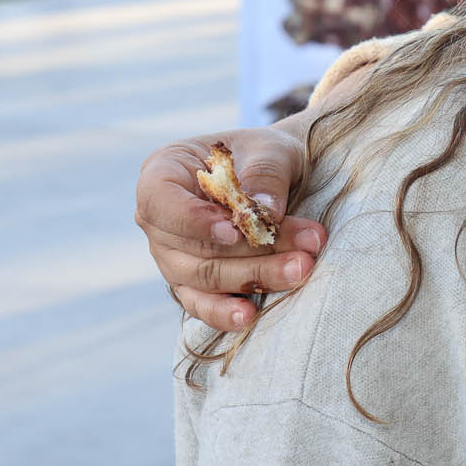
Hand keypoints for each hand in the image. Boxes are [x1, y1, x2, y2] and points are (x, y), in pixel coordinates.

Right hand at [136, 121, 323, 330]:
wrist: (278, 173)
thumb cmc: (265, 154)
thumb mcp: (270, 149)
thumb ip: (265, 173)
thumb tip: (266, 212)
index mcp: (163, 173)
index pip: (160, 203)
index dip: (194, 222)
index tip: (235, 231)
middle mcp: (159, 220)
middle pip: (193, 247)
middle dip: (252, 252)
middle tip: (306, 250)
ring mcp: (172, 255)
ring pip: (204, 276)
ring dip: (255, 276)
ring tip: (302, 268)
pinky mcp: (192, 282)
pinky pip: (200, 303)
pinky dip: (223, 311)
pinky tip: (249, 316)